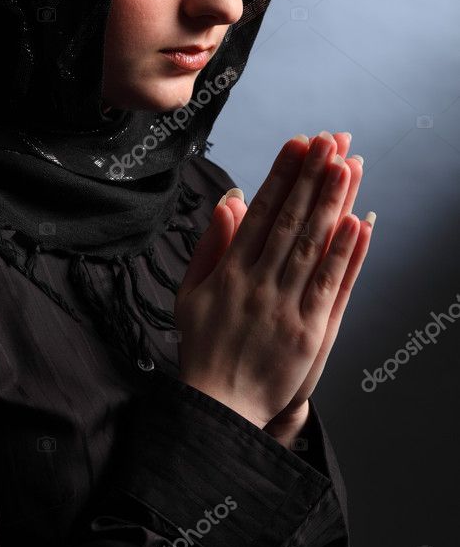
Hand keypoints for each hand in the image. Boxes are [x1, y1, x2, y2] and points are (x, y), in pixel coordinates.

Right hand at [174, 132, 373, 426]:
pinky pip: (330, 285)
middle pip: (290, 219)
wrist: (218, 406)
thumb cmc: (203, 349)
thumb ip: (209, 246)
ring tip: (347, 165)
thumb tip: (229, 203)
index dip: (281, 175)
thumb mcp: (189, 294)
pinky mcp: (308, 331)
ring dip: (332, 202)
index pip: (260, 212)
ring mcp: (285, 306)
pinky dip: (345, 253)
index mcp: (229, 272)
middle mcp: (257, 283)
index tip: (296, 144)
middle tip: (328, 140)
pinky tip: (358, 221)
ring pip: (313, 245)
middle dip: (310, 176)